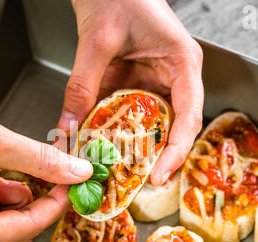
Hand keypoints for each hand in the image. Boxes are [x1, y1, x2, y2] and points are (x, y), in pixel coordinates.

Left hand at [58, 0, 203, 184]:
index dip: (177, 150)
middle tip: (135, 183)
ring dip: (131, 148)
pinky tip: (99, 146)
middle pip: (172, 127)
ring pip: (149, 125)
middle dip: (154, 157)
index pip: (189, 116)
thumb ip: (82, 86)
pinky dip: (114, 132)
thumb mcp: (98, 42)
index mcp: (182, 64)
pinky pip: (127, 115)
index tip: (159, 175)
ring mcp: (153, 82)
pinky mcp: (133, 84)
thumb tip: (68, 127)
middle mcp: (173, 77)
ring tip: (116, 172)